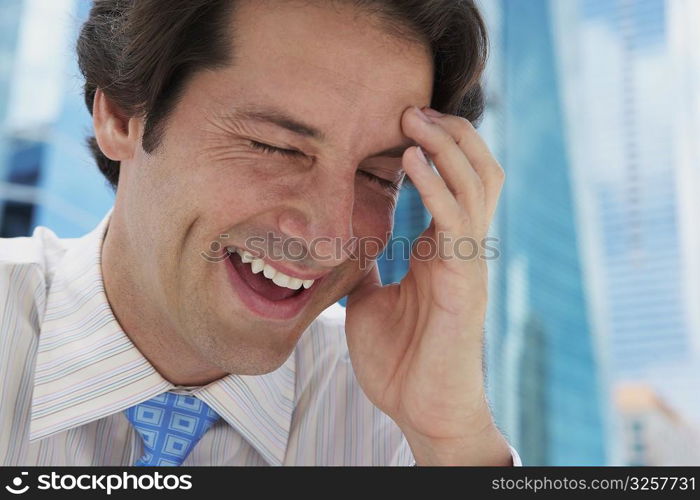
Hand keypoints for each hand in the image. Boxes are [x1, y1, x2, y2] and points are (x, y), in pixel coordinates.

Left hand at [345, 106, 510, 464]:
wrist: (421, 411)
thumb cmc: (400, 361)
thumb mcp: (370, 302)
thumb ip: (367, 268)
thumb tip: (345, 245)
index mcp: (440, 250)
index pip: (450, 182)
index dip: (433, 147)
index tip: (400, 120)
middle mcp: (460, 248)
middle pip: (476, 170)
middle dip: (449, 133)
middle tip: (412, 107)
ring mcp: (467, 262)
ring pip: (476, 184)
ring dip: (447, 145)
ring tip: (414, 119)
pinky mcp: (464, 283)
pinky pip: (456, 220)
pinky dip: (435, 184)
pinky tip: (412, 161)